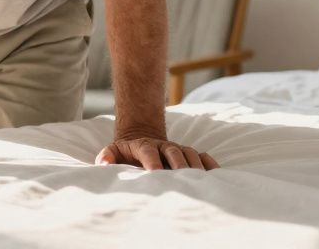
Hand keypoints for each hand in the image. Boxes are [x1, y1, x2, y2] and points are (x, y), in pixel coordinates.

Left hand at [96, 133, 218, 169]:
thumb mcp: (113, 151)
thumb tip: (103, 164)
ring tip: (200, 180)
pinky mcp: (188, 153)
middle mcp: (163, 145)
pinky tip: (216, 175)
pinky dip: (209, 164)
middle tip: (184, 178)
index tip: (155, 174)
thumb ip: (107, 156)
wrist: (141, 137)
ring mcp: (177, 148)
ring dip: (195, 165)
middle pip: (173, 151)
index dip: (152, 162)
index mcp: (143, 145)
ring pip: (189, 153)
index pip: (148, 151)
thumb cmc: (126, 152)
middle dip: (178, 163)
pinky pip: (202, 156)